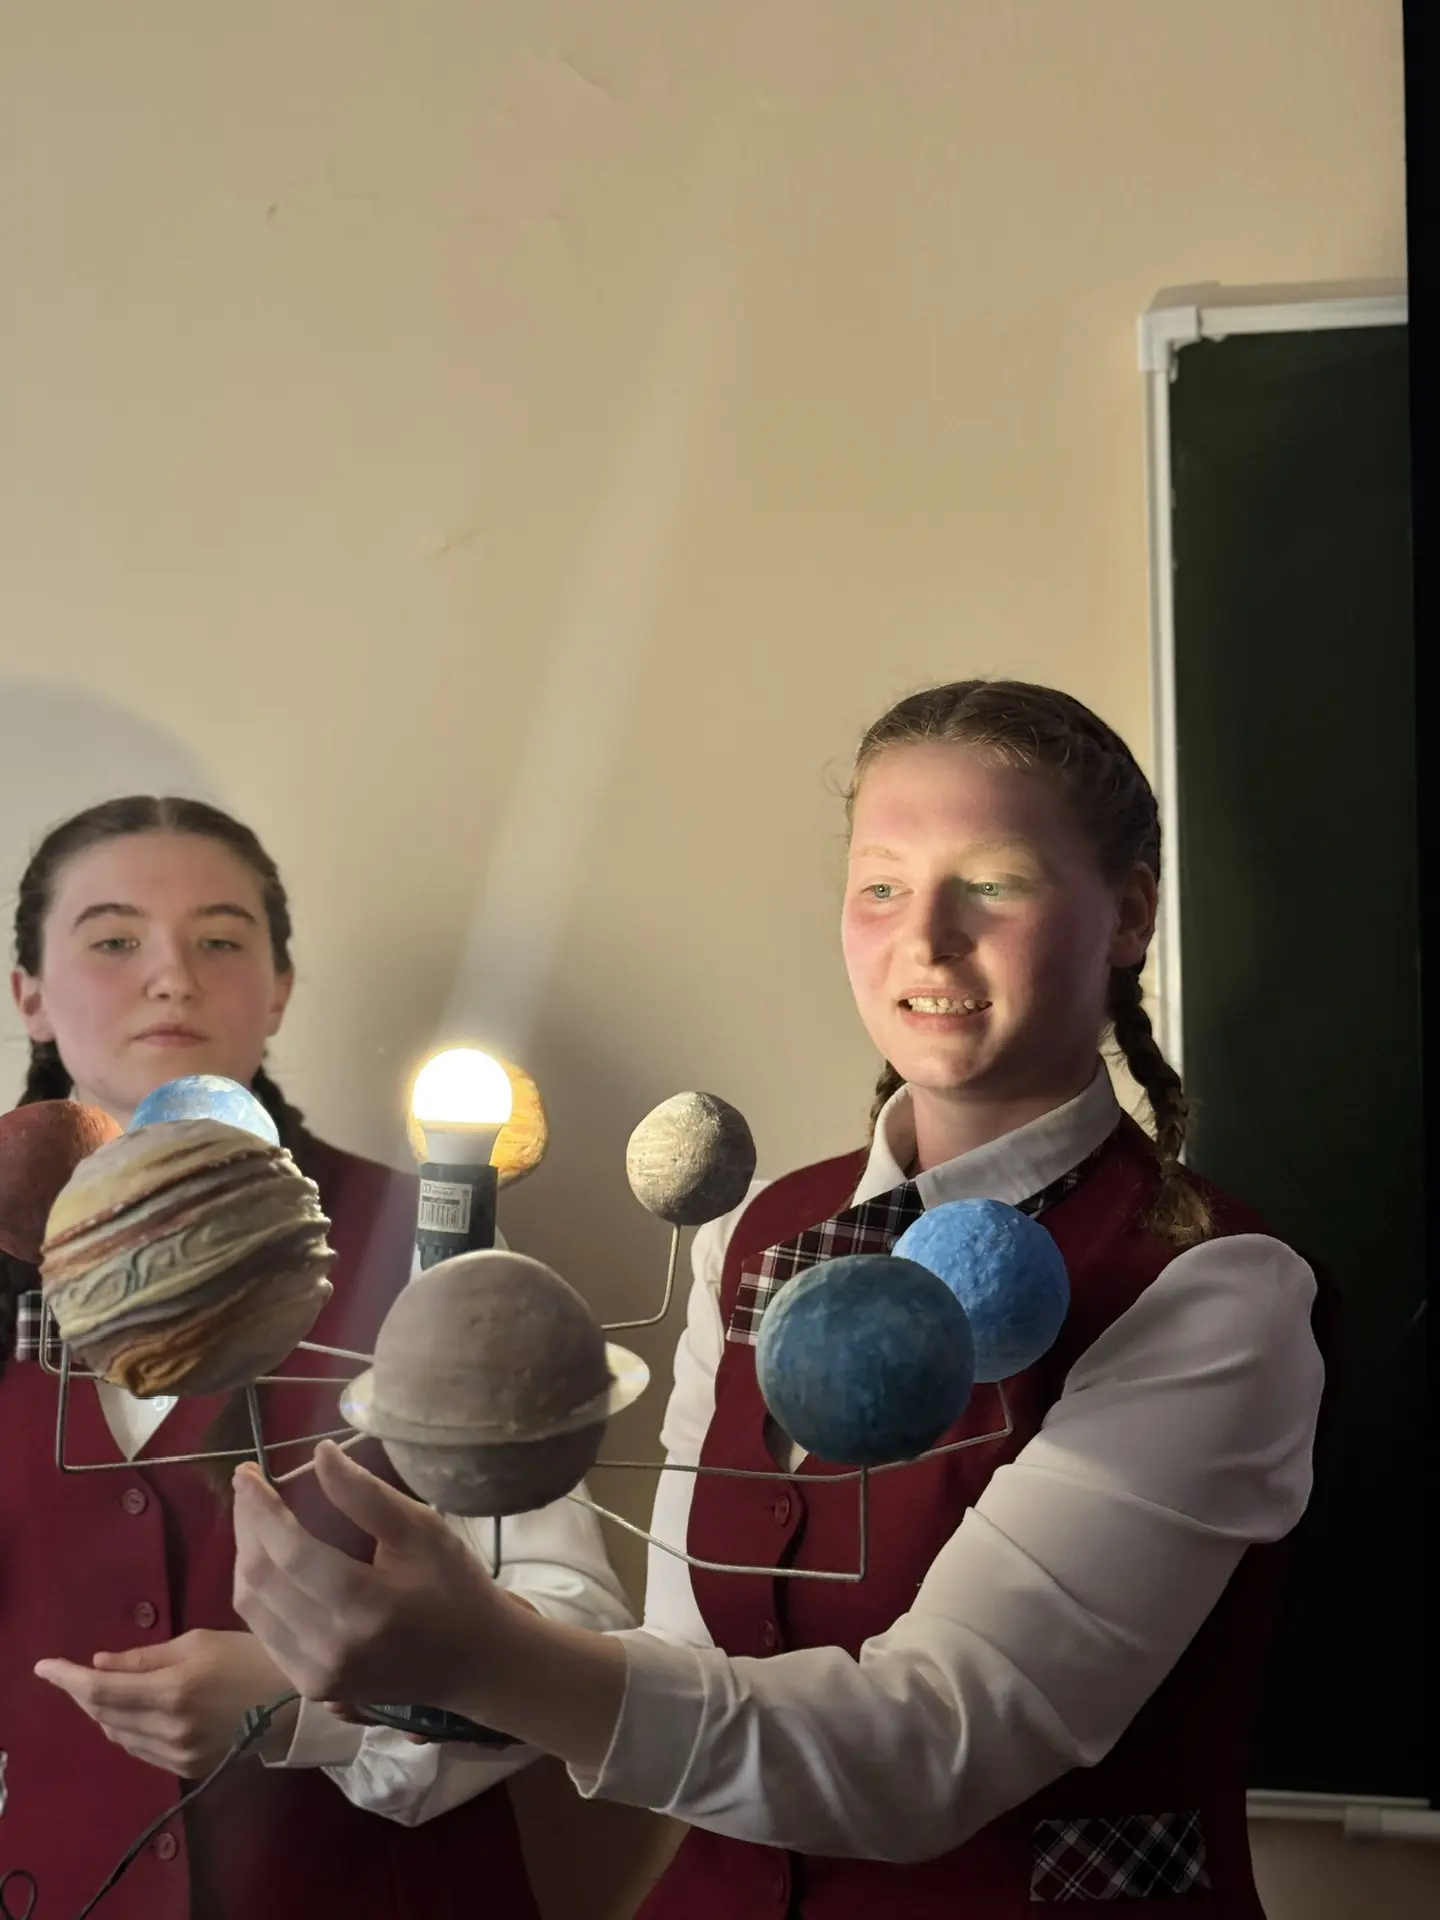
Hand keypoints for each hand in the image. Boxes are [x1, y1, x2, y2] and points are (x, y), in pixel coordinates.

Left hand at [34, 1629, 294, 1778]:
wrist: (294, 1701)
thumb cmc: (249, 1656)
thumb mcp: (198, 1642)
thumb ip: (145, 1657)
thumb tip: (98, 1663)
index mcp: (173, 1689)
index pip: (102, 1689)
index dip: (67, 1678)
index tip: (42, 1666)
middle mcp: (170, 1727)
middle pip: (104, 1715)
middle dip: (82, 1692)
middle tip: (73, 1674)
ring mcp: (178, 1753)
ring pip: (118, 1735)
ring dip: (104, 1712)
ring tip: (108, 1689)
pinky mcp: (186, 1768)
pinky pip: (139, 1750)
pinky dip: (127, 1729)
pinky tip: (135, 1712)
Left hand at [232, 1441, 509, 1710]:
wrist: (473, 1663)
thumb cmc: (455, 1587)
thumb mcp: (422, 1530)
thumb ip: (366, 1494)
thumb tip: (319, 1454)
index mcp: (365, 1605)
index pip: (290, 1552)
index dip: (261, 1509)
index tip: (247, 1474)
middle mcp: (331, 1647)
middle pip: (261, 1579)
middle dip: (247, 1526)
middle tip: (249, 1489)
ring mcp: (316, 1674)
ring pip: (252, 1607)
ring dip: (246, 1557)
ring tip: (257, 1519)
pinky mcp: (310, 1686)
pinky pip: (263, 1630)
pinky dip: (258, 1590)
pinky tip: (271, 1563)